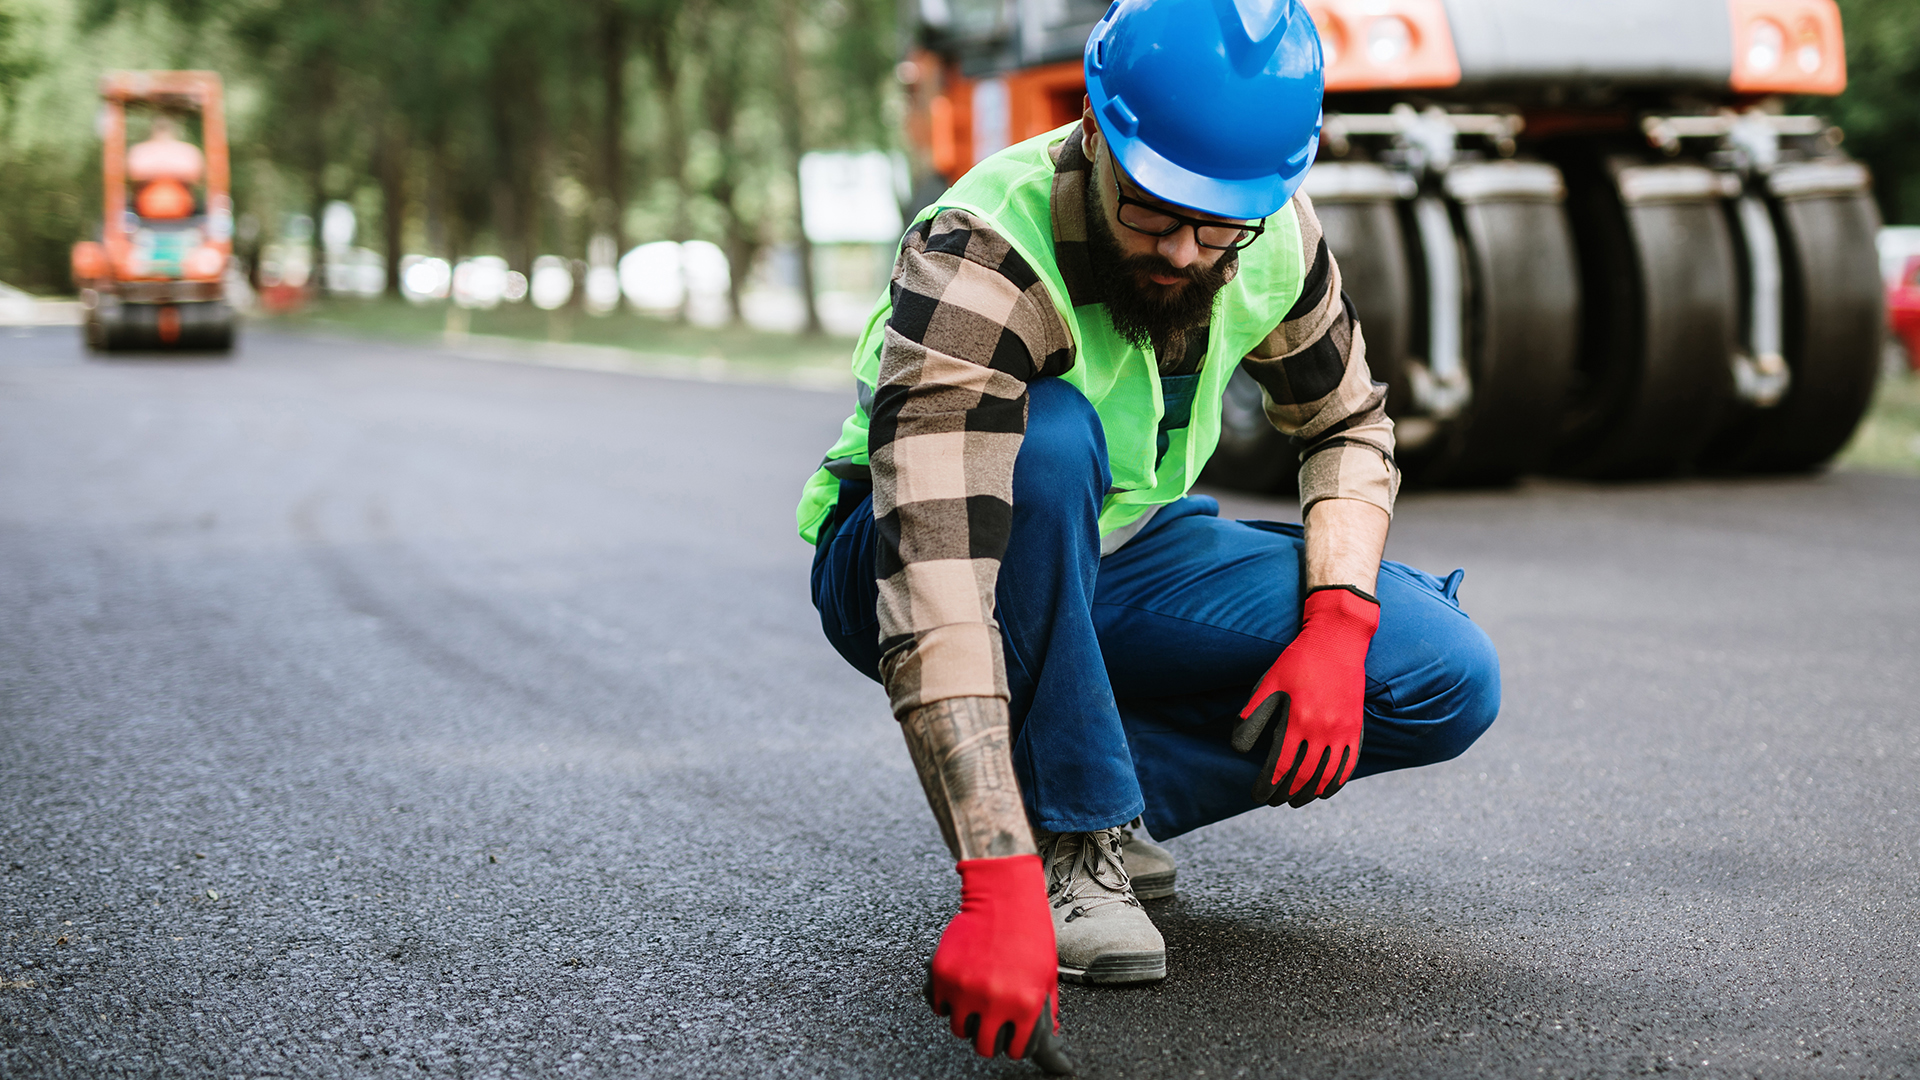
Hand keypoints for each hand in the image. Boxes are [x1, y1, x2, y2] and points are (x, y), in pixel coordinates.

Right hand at [925, 855, 1072, 1072]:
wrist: (1003, 898)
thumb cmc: (1030, 932)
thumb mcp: (1046, 974)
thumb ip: (1046, 1009)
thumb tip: (1052, 1036)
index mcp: (1026, 1005)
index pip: (1016, 1050)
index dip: (1014, 1045)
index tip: (1011, 1038)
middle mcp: (995, 1002)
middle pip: (983, 1047)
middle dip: (988, 1039)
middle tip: (989, 1026)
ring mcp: (966, 989)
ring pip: (959, 1029)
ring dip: (966, 1020)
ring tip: (974, 1004)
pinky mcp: (944, 974)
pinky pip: (940, 1007)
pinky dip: (948, 1002)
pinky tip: (961, 988)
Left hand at [1231, 585, 1379, 806]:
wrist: (1338, 641)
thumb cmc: (1298, 661)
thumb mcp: (1269, 683)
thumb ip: (1253, 715)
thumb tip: (1239, 747)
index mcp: (1298, 720)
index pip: (1281, 767)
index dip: (1268, 786)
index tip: (1259, 795)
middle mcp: (1323, 730)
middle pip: (1304, 777)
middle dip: (1286, 794)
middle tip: (1274, 800)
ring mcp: (1343, 731)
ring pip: (1327, 776)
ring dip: (1310, 793)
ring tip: (1295, 800)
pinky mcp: (1356, 728)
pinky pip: (1348, 765)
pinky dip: (1336, 782)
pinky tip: (1325, 790)